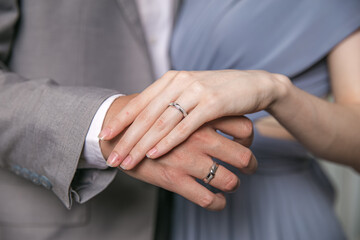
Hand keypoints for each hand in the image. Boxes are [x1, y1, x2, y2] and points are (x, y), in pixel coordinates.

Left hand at [100, 70, 288, 168]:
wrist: (253, 84)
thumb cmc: (218, 91)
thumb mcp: (190, 91)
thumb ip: (170, 100)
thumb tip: (148, 119)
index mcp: (171, 79)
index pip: (140, 102)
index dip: (121, 120)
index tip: (104, 135)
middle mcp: (180, 82)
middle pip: (146, 115)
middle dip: (127, 139)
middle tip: (112, 157)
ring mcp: (196, 92)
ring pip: (161, 123)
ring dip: (142, 145)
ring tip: (127, 161)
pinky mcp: (212, 104)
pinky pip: (184, 127)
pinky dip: (167, 142)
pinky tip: (154, 154)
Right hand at [101, 105, 256, 209]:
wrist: (118, 133)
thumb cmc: (150, 119)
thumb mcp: (176, 106)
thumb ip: (199, 110)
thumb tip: (221, 114)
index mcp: (201, 118)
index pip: (244, 127)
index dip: (249, 138)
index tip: (244, 143)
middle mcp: (199, 138)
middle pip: (242, 155)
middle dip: (250, 165)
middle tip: (249, 166)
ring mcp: (187, 160)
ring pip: (228, 180)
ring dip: (234, 185)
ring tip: (232, 184)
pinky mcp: (174, 179)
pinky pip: (207, 199)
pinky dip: (217, 203)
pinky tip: (217, 200)